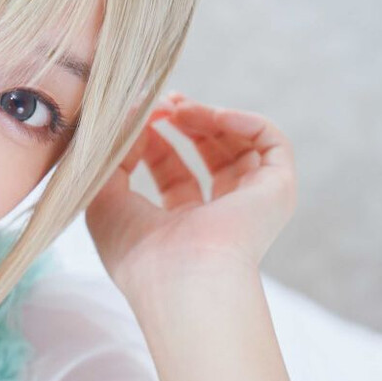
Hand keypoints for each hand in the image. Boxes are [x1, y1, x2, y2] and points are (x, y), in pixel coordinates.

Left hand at [84, 92, 295, 300]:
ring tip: (180, 107)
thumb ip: (111, 154)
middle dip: (186, 123)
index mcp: (180, 229)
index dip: (155, 141)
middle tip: (165, 102)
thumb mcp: (104, 196)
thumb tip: (128, 114)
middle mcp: (219, 218)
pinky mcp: (277, 191)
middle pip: (210, 157)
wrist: (180, 278)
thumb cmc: (137, 251)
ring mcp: (251, 205)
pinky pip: (271, 142)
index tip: (139, 118)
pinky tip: (214, 115)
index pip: (174, 175)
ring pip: (241, 146)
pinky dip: (244, 120)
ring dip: (210, 117)